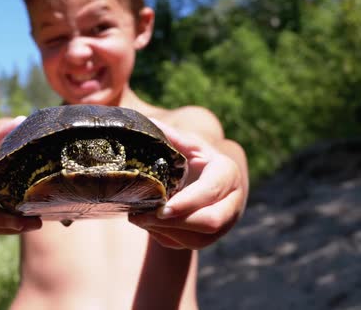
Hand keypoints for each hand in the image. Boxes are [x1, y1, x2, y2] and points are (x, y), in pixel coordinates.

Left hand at [129, 121, 247, 248]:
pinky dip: (163, 236)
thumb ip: (172, 137)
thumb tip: (148, 124)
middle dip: (175, 222)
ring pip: (198, 239)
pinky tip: (146, 223)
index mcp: (228, 173)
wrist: (210, 177)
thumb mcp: (188, 143)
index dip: (187, 202)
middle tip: (141, 216)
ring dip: (165, 232)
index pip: (211, 192)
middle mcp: (232, 202)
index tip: (162, 208)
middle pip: (210, 222)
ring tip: (137, 218)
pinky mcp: (208, 238)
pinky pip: (186, 245)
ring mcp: (223, 224)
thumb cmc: (196, 156)